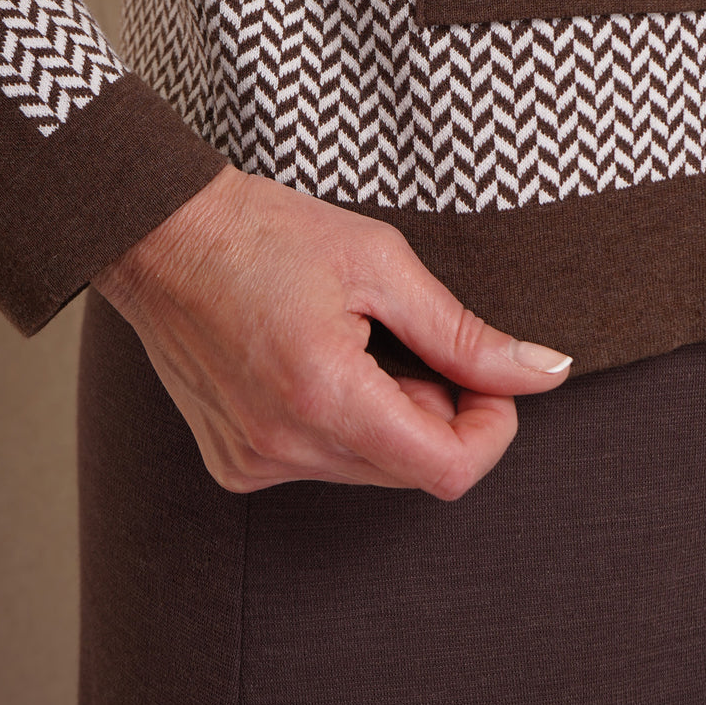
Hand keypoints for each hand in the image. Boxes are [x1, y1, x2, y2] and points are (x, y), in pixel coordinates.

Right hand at [93, 168, 571, 499]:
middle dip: (436, 411)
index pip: (448, 471)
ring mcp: (252, 462)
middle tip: (406, 337)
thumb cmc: (266, 233)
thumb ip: (466, 335)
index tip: (485, 380)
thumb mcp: (382, 265)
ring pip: (369, 468)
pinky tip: (311, 363)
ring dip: (388, 417)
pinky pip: (321, 463)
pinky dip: (340, 423)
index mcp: (325, 397)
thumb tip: (542, 373)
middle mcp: (283, 447)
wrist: (163, 234)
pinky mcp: (233, 462)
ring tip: (351, 341)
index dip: (490, 430)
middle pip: (412, 470)